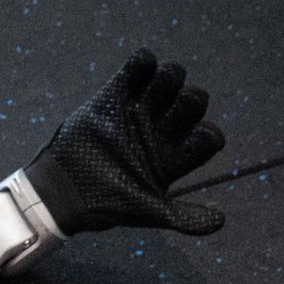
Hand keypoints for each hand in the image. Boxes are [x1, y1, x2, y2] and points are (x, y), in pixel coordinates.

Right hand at [26, 49, 227, 235]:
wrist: (61, 191)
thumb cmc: (106, 203)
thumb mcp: (147, 212)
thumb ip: (183, 217)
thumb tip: (221, 222)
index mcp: (175, 157)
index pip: (207, 138)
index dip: (207, 136)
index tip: (195, 139)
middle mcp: (161, 131)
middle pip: (193, 103)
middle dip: (190, 101)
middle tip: (175, 107)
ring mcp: (140, 111)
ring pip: (170, 81)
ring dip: (171, 77)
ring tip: (157, 87)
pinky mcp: (115, 96)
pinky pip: (137, 69)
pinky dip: (143, 62)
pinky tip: (140, 69)